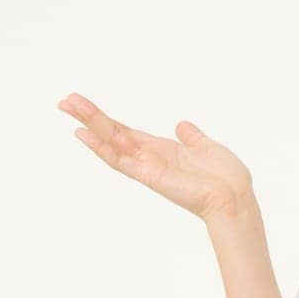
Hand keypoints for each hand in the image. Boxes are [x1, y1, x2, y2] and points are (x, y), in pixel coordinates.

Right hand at [59, 92, 253, 221]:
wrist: (235, 196)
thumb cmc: (226, 176)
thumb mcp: (207, 147)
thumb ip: (192, 137)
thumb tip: (182, 125)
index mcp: (162, 149)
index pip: (126, 131)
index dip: (105, 119)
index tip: (83, 105)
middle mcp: (149, 158)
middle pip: (112, 133)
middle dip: (89, 117)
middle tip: (63, 101)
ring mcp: (146, 167)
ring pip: (110, 142)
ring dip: (89, 124)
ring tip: (66, 107)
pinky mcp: (148, 176)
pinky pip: (119, 161)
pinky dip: (100, 147)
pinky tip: (82, 134)